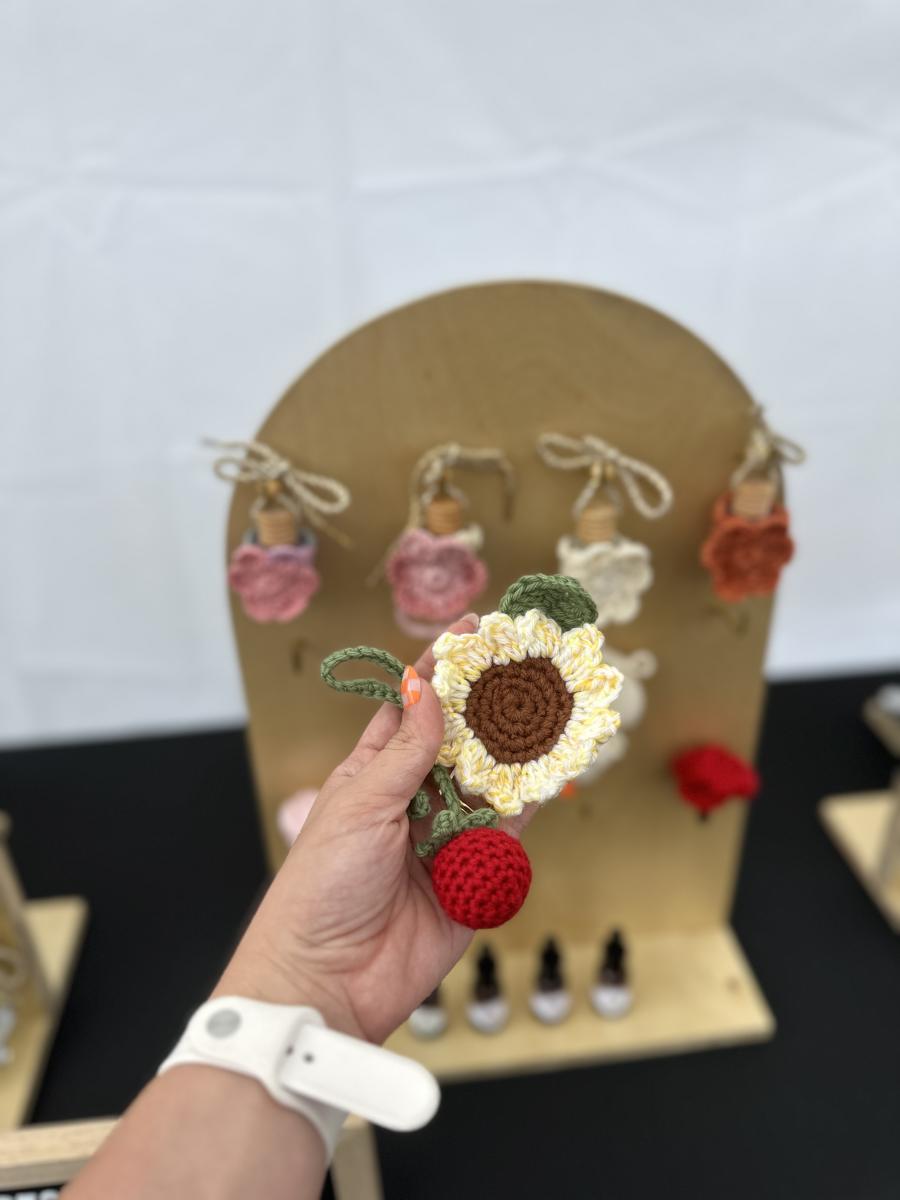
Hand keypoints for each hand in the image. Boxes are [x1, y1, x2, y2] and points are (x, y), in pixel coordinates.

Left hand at [215, 614, 535, 1043]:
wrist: (330, 980)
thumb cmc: (322, 887)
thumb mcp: (359, 807)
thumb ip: (404, 755)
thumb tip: (426, 692)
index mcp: (372, 774)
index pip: (411, 708)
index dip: (439, 669)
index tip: (471, 631)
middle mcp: (412, 798)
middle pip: (459, 738)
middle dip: (490, 702)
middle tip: (527, 662)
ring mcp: (445, 834)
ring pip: (490, 779)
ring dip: (517, 745)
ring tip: (552, 704)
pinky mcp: (474, 874)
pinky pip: (508, 830)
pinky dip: (531, 800)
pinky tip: (554, 770)